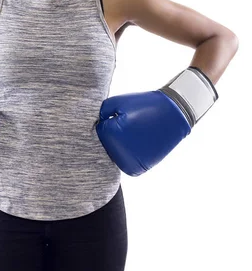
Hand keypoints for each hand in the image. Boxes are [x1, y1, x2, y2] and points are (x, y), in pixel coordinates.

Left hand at [96, 66, 217, 175]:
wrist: (175, 114)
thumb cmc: (145, 105)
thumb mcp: (118, 102)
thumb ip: (101, 113)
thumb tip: (95, 125)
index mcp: (111, 136)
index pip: (99, 131)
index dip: (110, 120)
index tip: (124, 116)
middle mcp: (119, 154)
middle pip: (106, 145)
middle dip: (115, 134)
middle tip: (133, 125)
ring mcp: (130, 163)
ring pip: (116, 154)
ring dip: (123, 144)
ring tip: (138, 132)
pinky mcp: (140, 168)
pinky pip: (127, 162)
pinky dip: (131, 152)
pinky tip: (141, 141)